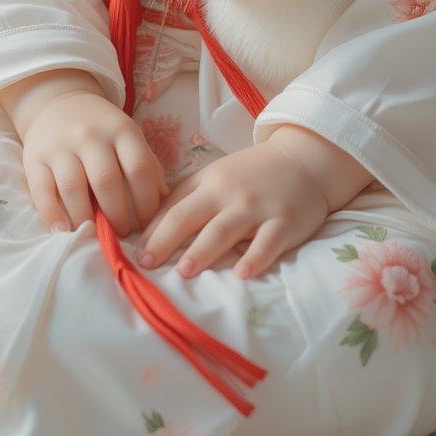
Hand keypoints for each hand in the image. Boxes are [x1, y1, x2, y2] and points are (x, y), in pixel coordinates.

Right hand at [22, 89, 168, 236]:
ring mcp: (60, 146)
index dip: (147, 201)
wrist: (58, 102)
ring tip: (95, 235)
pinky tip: (63, 231)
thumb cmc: (101, 128)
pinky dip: (52, 216)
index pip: (139, 168)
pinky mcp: (34, 159)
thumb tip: (166, 201)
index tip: (148, 223)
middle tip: (122, 233)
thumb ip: (147, 165)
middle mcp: (90, 135)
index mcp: (120, 129)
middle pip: (107, 181)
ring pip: (74, 188)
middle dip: (118, 216)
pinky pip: (42, 192)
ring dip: (87, 219)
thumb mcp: (128, 136)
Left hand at [135, 138, 330, 280]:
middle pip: (192, 217)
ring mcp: (258, 208)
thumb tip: (149, 228)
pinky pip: (267, 244)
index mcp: (209, 183)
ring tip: (183, 271)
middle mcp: (230, 194)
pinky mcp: (285, 223)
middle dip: (166, 240)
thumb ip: (186, 198)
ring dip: (203, 251)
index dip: (152, 231)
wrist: (303, 161)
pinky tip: (242, 274)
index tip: (133, 254)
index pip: (174, 208)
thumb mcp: (216, 176)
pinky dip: (254, 258)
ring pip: (225, 231)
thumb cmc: (251, 174)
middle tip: (147, 264)